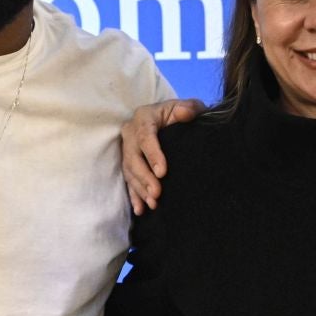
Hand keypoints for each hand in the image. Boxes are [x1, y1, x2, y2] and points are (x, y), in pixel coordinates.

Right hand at [122, 98, 205, 214]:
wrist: (167, 118)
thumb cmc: (179, 113)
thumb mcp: (186, 106)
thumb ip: (189, 108)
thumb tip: (187, 113)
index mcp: (144, 117)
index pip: (146, 137)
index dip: (153, 155)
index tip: (163, 172)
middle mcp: (131, 133)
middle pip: (133, 158)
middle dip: (144, 177)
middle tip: (157, 194)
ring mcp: (127, 149)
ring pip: (129, 171)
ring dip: (140, 189)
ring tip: (153, 203)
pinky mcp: (128, 163)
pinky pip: (128, 181)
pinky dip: (134, 196)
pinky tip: (141, 210)